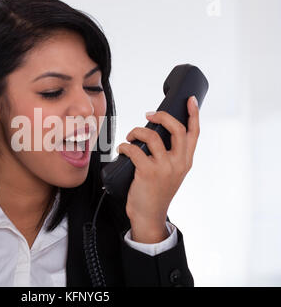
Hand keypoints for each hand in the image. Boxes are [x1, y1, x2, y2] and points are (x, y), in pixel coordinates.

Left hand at [117, 96, 199, 242]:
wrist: (149, 216)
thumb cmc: (156, 192)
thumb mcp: (171, 173)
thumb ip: (170, 155)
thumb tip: (154, 131)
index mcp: (186, 161)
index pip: (194, 133)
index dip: (193, 114)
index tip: (190, 100)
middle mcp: (179, 162)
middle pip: (176, 128)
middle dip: (162, 116)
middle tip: (149, 115)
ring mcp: (164, 167)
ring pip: (151, 136)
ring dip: (137, 131)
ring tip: (131, 136)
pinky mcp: (148, 172)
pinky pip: (134, 149)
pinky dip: (124, 146)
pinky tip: (122, 150)